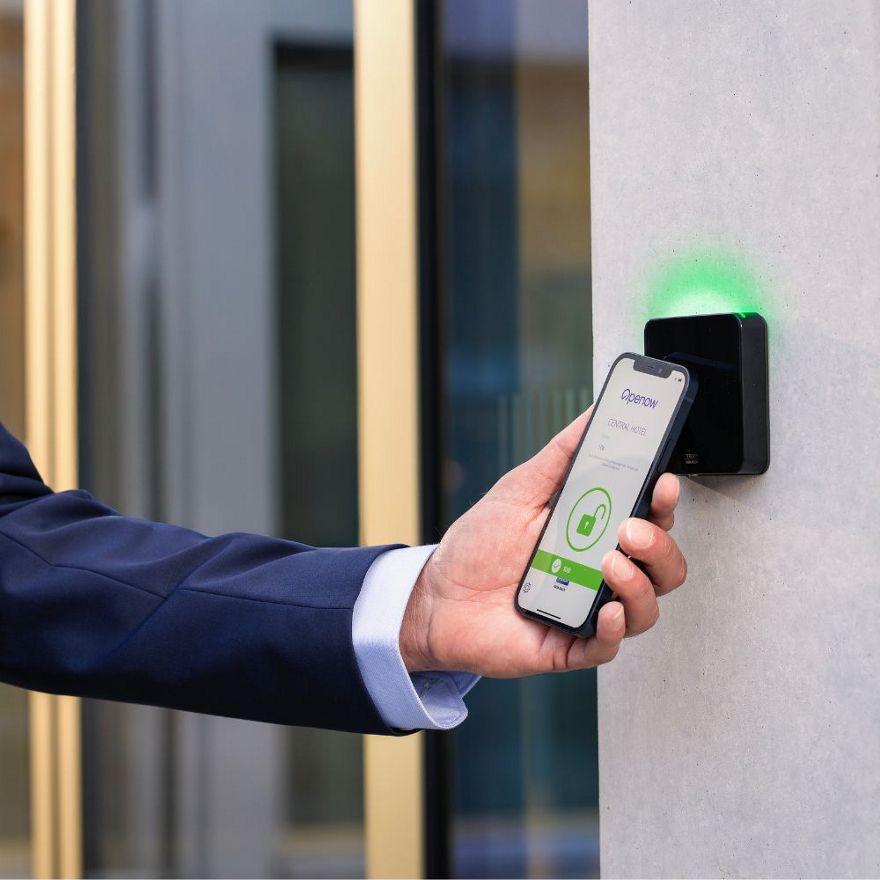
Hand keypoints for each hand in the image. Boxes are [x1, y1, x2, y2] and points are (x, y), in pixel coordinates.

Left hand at [400, 409, 687, 676]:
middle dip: (659, 544)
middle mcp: (600, 571)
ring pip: (645, 606)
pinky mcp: (571, 643)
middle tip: (631, 528)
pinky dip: (614, 628)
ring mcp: (589, 608)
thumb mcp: (520, 488)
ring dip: (638, 583)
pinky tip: (604, 609)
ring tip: (608, 562)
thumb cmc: (479, 544)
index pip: (650, 517)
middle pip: (662, 564)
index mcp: (595, 530)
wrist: (438, 596)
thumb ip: (562, 455)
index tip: (662, 483)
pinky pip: (608, 645)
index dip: (665, 502)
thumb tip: (594, 415)